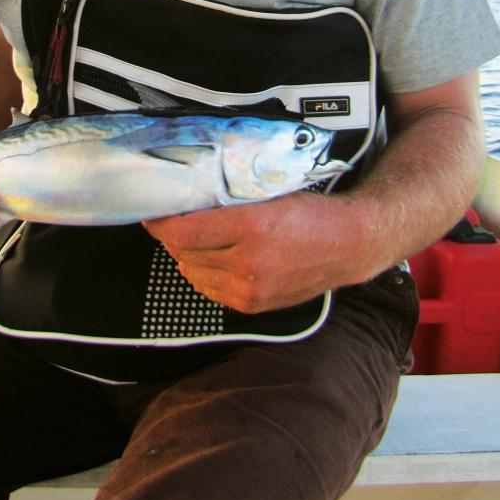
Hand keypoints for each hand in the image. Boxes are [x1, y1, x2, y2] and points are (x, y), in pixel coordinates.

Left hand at [143, 189, 371, 313]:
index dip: (160, 224)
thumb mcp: (268, 194)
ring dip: (188, 256)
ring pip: (193, 273)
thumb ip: (228, 200)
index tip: (153, 214)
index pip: (182, 233)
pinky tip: (215, 259)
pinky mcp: (253, 305)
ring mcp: (250, 289)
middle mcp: (248, 262)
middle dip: (173, 238)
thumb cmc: (310, 214)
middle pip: (184, 253)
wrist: (346, 245)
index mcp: (250, 227)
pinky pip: (211, 290)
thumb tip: (188, 201)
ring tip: (198, 240)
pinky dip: (205, 274)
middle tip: (174, 222)